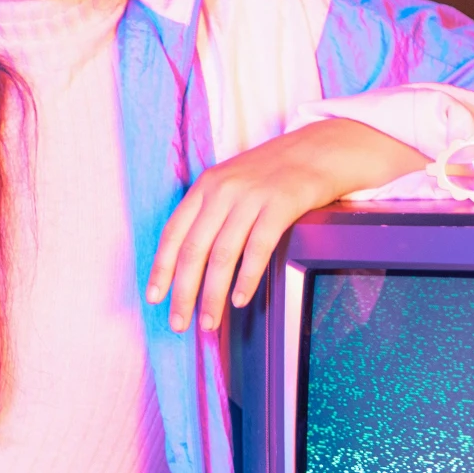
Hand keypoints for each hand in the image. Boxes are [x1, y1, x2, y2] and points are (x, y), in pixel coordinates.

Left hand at [146, 119, 426, 332]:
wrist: (320, 149)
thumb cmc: (275, 173)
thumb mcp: (232, 183)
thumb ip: (210, 213)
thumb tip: (190, 261)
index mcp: (205, 186)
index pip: (173, 234)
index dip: (160, 270)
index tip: (153, 298)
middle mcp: (223, 190)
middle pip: (193, 250)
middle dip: (183, 292)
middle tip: (179, 322)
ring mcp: (251, 197)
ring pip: (221, 255)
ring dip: (212, 295)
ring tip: (209, 321)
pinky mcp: (280, 204)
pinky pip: (257, 249)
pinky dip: (246, 278)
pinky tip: (240, 299)